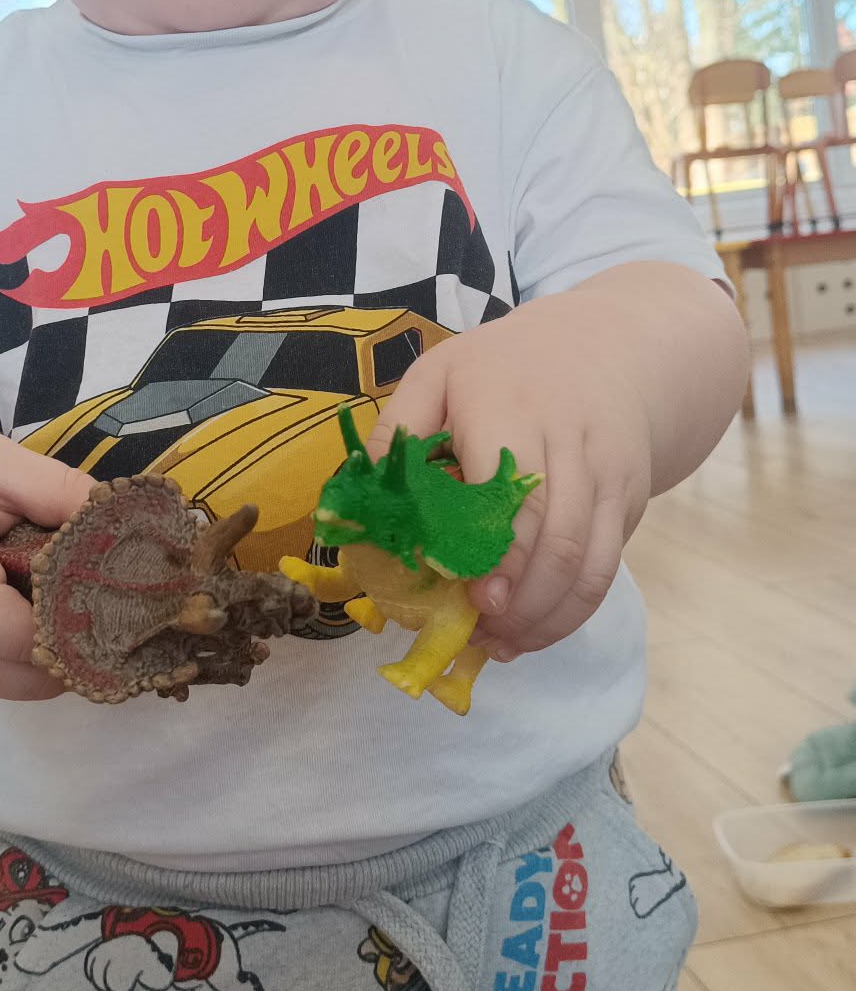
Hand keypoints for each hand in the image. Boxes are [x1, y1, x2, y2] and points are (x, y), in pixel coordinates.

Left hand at [366, 294, 651, 660]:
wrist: (611, 347)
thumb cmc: (506, 365)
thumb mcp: (441, 372)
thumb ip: (399, 429)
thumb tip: (362, 498)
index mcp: (511, 406)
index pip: (511, 489)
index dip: (494, 553)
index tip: (470, 597)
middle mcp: (569, 441)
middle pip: (558, 537)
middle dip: (520, 599)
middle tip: (478, 631)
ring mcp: (608, 476)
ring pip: (589, 562)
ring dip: (544, 616)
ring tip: (499, 643)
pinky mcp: (629, 502)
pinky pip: (606, 569)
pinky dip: (570, 612)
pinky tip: (530, 633)